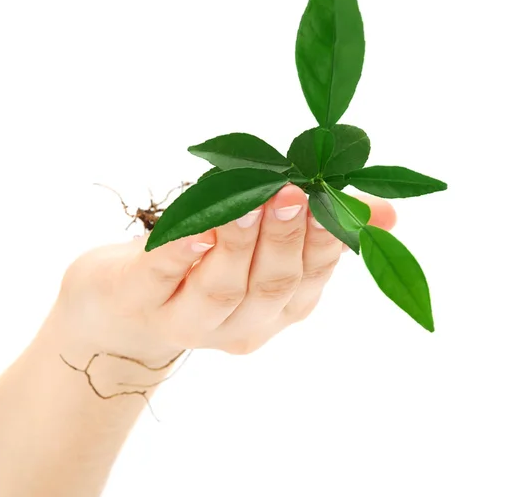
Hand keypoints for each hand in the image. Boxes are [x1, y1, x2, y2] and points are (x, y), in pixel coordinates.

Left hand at [53, 184, 395, 375]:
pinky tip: (193, 230)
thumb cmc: (209, 263)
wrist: (128, 309)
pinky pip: (163, 277)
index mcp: (279, 307)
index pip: (312, 274)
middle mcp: (241, 323)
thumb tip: (388, 214)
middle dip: (284, 238)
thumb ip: (321, 228)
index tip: (335, 200)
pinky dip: (180, 253)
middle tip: (293, 194)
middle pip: (272, 285)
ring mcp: (189, 319)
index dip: (326, 239)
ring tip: (251, 203)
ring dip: (240, 243)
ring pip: (222, 288)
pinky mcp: (142, 298)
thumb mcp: (268, 248)